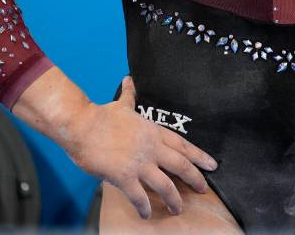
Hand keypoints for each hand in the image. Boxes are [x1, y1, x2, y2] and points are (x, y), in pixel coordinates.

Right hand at [63, 76, 218, 218]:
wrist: (82, 125)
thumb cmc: (100, 115)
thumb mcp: (121, 105)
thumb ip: (129, 95)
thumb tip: (129, 79)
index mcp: (153, 132)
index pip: (183, 145)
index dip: (199, 156)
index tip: (212, 165)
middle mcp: (152, 148)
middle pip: (181, 165)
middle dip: (195, 179)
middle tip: (204, 189)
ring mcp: (140, 163)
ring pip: (165, 185)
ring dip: (174, 199)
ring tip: (178, 209)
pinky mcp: (125, 176)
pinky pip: (140, 197)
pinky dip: (145, 207)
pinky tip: (147, 214)